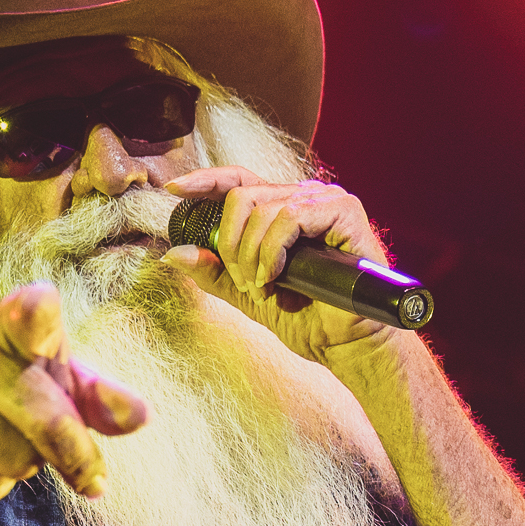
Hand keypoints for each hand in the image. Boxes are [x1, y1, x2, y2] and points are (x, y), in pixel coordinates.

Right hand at [0, 283, 146, 508]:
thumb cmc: (28, 400)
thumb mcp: (72, 393)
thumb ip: (104, 400)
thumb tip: (140, 414)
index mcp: (12, 329)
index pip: (25, 311)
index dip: (33, 311)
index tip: (42, 305)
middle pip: (43, 412)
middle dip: (73, 451)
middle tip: (91, 474)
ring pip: (10, 455)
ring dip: (24, 466)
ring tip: (15, 452)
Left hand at [160, 166, 394, 362]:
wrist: (349, 345)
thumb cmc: (310, 320)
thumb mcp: (250, 296)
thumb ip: (216, 275)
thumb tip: (175, 254)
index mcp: (283, 210)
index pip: (239, 180)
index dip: (205, 180)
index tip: (175, 190)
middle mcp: (304, 198)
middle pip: (242, 196)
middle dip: (230, 244)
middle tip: (243, 281)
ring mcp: (326, 201)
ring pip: (263, 207)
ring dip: (251, 254)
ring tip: (263, 286)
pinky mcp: (344, 211)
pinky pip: (290, 217)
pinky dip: (274, 249)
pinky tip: (277, 275)